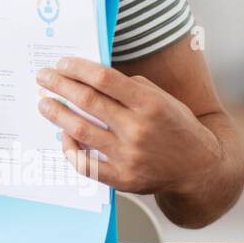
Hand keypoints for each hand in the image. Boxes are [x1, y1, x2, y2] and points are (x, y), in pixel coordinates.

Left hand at [35, 56, 221, 195]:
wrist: (200, 169)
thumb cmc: (177, 128)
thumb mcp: (163, 99)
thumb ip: (131, 88)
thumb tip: (90, 78)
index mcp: (150, 104)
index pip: (104, 79)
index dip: (78, 69)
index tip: (61, 63)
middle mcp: (138, 129)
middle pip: (88, 101)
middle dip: (60, 86)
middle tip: (43, 77)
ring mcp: (129, 156)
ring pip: (81, 130)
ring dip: (57, 113)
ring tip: (43, 102)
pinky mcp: (123, 179)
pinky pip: (86, 163)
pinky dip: (70, 148)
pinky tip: (62, 136)